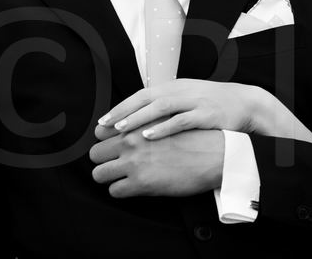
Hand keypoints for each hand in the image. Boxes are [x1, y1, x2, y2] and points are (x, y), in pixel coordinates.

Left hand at [89, 128, 223, 196]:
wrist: (217, 156)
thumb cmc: (197, 139)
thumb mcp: (169, 120)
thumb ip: (148, 123)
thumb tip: (135, 128)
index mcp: (138, 125)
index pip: (101, 131)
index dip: (103, 140)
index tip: (108, 146)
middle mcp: (132, 143)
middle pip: (94, 153)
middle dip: (102, 160)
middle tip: (112, 164)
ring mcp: (134, 164)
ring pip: (98, 174)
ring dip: (108, 177)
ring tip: (119, 178)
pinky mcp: (141, 184)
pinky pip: (114, 191)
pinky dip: (121, 191)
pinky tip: (132, 188)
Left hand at [95, 79, 260, 140]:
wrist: (246, 103)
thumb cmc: (214, 105)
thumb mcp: (188, 99)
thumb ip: (166, 106)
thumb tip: (139, 120)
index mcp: (176, 87)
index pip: (142, 95)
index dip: (122, 107)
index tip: (104, 121)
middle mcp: (182, 91)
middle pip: (146, 98)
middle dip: (124, 111)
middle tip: (105, 126)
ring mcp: (195, 101)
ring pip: (161, 106)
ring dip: (140, 117)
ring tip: (122, 130)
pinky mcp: (206, 114)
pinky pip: (181, 120)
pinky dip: (164, 127)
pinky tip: (149, 136)